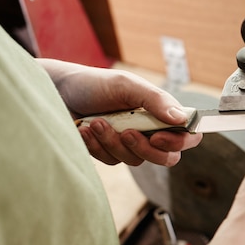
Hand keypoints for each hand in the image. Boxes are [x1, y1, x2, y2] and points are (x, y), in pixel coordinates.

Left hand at [37, 59, 201, 165]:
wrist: (57, 91)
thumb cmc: (95, 83)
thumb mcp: (127, 86)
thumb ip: (156, 101)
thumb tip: (182, 119)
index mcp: (161, 112)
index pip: (187, 135)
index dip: (180, 142)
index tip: (158, 137)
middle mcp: (150, 130)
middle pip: (167, 158)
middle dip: (144, 149)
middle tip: (126, 132)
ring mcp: (130, 144)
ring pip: (136, 161)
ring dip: (113, 142)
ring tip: (95, 122)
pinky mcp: (109, 152)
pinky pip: (112, 161)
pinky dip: (97, 146)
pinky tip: (85, 130)